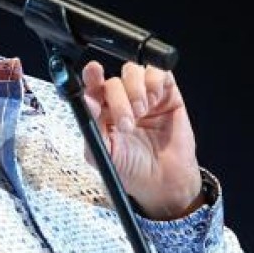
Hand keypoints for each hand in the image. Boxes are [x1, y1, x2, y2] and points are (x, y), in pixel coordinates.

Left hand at [81, 60, 201, 218]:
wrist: (164, 181)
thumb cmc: (133, 169)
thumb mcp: (103, 153)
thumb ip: (92, 126)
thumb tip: (87, 100)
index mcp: (103, 112)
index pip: (93, 87)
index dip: (92, 76)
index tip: (93, 73)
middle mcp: (122, 101)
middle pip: (113, 81)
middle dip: (118, 100)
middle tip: (127, 123)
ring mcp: (144, 95)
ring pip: (133, 72)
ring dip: (135, 90)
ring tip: (142, 112)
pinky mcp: (167, 93)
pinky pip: (159, 73)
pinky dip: (154, 82)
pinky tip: (154, 100)